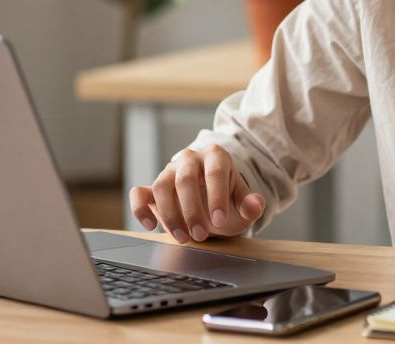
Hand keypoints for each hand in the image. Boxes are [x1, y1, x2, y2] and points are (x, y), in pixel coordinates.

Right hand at [128, 144, 265, 242]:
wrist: (209, 203)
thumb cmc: (227, 201)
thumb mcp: (242, 204)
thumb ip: (250, 205)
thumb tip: (255, 205)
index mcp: (216, 157)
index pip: (215, 172)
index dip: (217, 196)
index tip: (220, 220)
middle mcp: (190, 159)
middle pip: (185, 179)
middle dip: (192, 210)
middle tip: (201, 235)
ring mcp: (169, 171)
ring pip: (161, 185)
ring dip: (170, 214)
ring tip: (183, 238)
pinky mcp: (152, 187)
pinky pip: (139, 193)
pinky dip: (141, 209)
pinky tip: (150, 226)